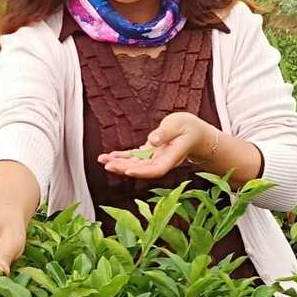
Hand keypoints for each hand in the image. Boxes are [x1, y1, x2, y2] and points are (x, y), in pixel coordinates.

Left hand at [98, 112, 217, 179]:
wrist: (194, 132)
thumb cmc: (189, 127)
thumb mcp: (178, 124)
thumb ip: (165, 133)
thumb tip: (151, 140)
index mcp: (172, 157)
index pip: (156, 169)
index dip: (142, 172)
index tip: (128, 171)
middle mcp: (162, 161)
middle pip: (142, 169)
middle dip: (123, 168)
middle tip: (107, 165)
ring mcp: (155, 159)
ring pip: (135, 165)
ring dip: (118, 163)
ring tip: (102, 160)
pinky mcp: (150, 154)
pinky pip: (134, 158)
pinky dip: (122, 157)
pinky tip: (109, 156)